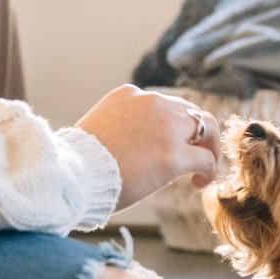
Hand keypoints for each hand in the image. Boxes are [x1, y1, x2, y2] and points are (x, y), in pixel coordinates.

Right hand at [76, 85, 220, 211]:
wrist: (70, 177)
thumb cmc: (78, 163)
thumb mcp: (100, 129)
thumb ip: (122, 127)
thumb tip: (135, 148)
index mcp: (130, 94)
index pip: (164, 104)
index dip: (171, 126)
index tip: (166, 146)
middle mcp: (151, 103)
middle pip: (190, 112)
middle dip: (195, 135)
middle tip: (195, 157)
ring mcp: (165, 128)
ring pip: (207, 127)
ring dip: (209, 148)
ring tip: (203, 169)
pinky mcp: (173, 156)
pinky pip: (206, 159)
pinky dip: (209, 170)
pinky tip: (198, 184)